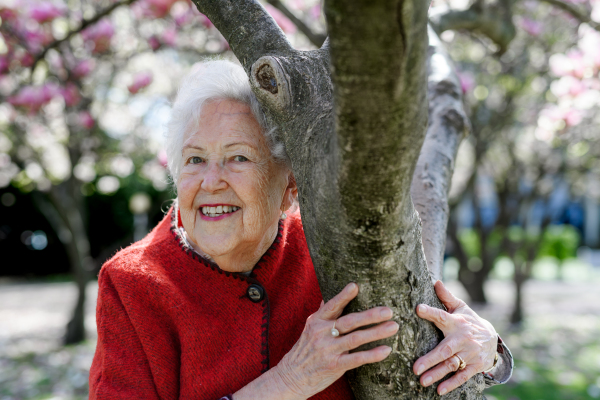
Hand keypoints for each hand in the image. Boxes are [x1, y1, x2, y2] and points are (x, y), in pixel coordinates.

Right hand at [275, 282, 397, 399]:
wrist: (292, 376)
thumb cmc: (305, 350)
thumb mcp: (310, 328)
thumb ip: (322, 313)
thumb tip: (327, 295)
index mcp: (317, 321)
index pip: (331, 306)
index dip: (343, 296)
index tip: (355, 286)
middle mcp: (322, 333)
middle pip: (349, 321)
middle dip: (370, 315)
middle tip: (388, 311)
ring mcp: (328, 350)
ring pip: (356, 339)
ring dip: (376, 332)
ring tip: (393, 327)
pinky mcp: (334, 366)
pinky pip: (356, 359)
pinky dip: (372, 354)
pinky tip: (386, 350)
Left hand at [413, 281, 497, 395]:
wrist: (493, 338)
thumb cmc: (469, 320)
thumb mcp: (460, 307)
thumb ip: (446, 297)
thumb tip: (435, 281)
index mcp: (457, 322)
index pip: (442, 316)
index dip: (431, 312)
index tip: (418, 309)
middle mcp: (463, 338)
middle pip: (445, 349)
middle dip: (430, 359)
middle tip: (415, 368)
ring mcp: (470, 353)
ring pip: (451, 364)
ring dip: (437, 373)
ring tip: (422, 380)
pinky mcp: (475, 365)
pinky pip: (462, 375)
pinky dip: (452, 383)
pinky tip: (439, 390)